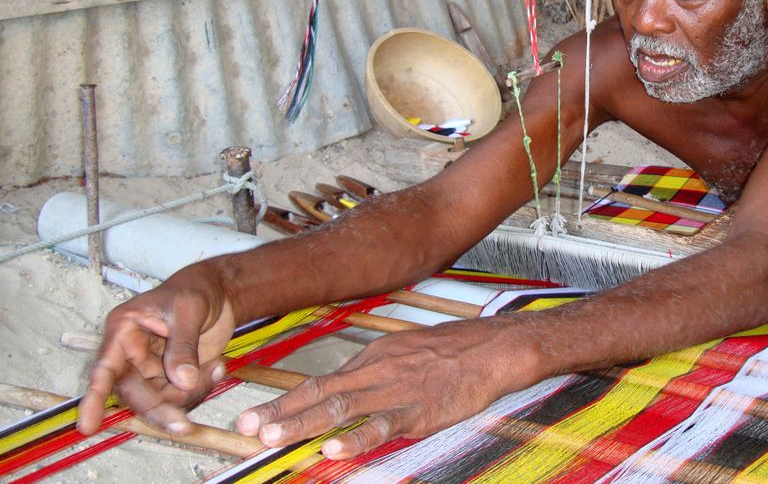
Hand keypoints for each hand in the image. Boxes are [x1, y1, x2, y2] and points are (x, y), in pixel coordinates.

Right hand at [77, 267, 236, 435]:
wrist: (218, 293)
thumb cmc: (194, 290)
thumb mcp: (188, 311)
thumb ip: (183, 346)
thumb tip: (182, 382)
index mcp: (123, 331)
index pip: (105, 369)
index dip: (94, 398)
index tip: (87, 425)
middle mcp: (131, 354)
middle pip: (135, 393)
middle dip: (160, 410)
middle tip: (183, 426)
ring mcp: (151, 368)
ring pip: (161, 400)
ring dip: (189, 395)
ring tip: (215, 367)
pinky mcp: (172, 377)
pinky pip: (181, 396)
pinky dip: (201, 388)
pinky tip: (217, 367)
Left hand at [236, 318, 535, 458]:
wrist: (493, 348)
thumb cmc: (452, 352)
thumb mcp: (405, 352)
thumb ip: (374, 373)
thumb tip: (345, 394)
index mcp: (372, 359)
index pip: (319, 383)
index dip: (284, 402)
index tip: (254, 417)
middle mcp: (377, 372)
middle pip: (319, 394)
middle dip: (280, 413)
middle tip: (246, 429)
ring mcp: (396, 391)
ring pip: (341, 409)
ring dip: (303, 424)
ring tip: (273, 438)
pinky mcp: (419, 411)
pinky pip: (383, 426)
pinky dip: (356, 438)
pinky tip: (334, 447)